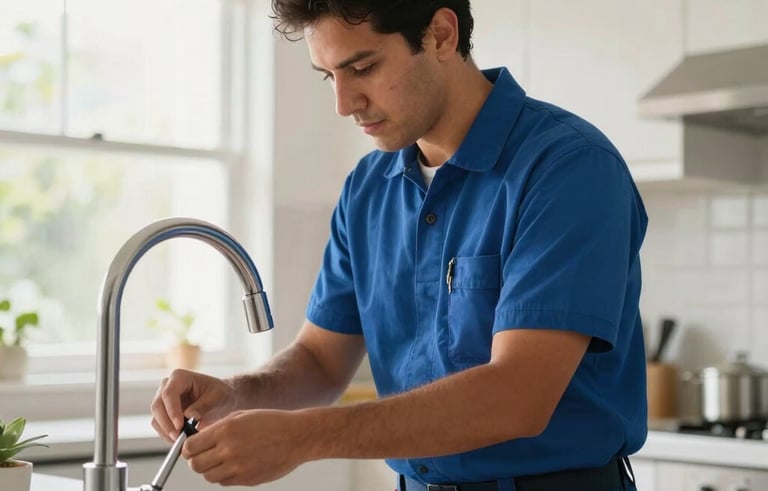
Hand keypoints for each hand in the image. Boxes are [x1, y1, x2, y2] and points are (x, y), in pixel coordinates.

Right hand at [150, 369, 237, 442]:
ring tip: (181, 442)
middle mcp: (167, 386)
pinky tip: (180, 441)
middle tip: (178, 438)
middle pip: (157, 406)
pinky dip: (167, 435)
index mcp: (180, 377)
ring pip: (156, 418)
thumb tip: (189, 415)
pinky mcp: (164, 413)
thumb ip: (203, 406)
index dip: (172, 411)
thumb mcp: (217, 398)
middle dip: (167, 424)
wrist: (223, 398)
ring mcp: (163, 400)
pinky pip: (160, 426)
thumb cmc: (221, 394)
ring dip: (166, 432)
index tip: (179, 426)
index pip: (168, 394)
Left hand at [182, 409, 313, 485]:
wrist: (296, 436)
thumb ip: (217, 428)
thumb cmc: (271, 422)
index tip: (191, 447)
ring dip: (210, 469)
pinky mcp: (247, 480)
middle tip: (202, 455)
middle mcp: (229, 450)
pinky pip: (224, 482)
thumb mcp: (241, 416)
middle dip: (195, 460)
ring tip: (220, 459)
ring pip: (208, 476)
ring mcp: (238, 467)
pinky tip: (234, 464)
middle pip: (195, 464)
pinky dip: (224, 475)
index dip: (187, 448)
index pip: (190, 447)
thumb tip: (197, 438)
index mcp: (225, 430)